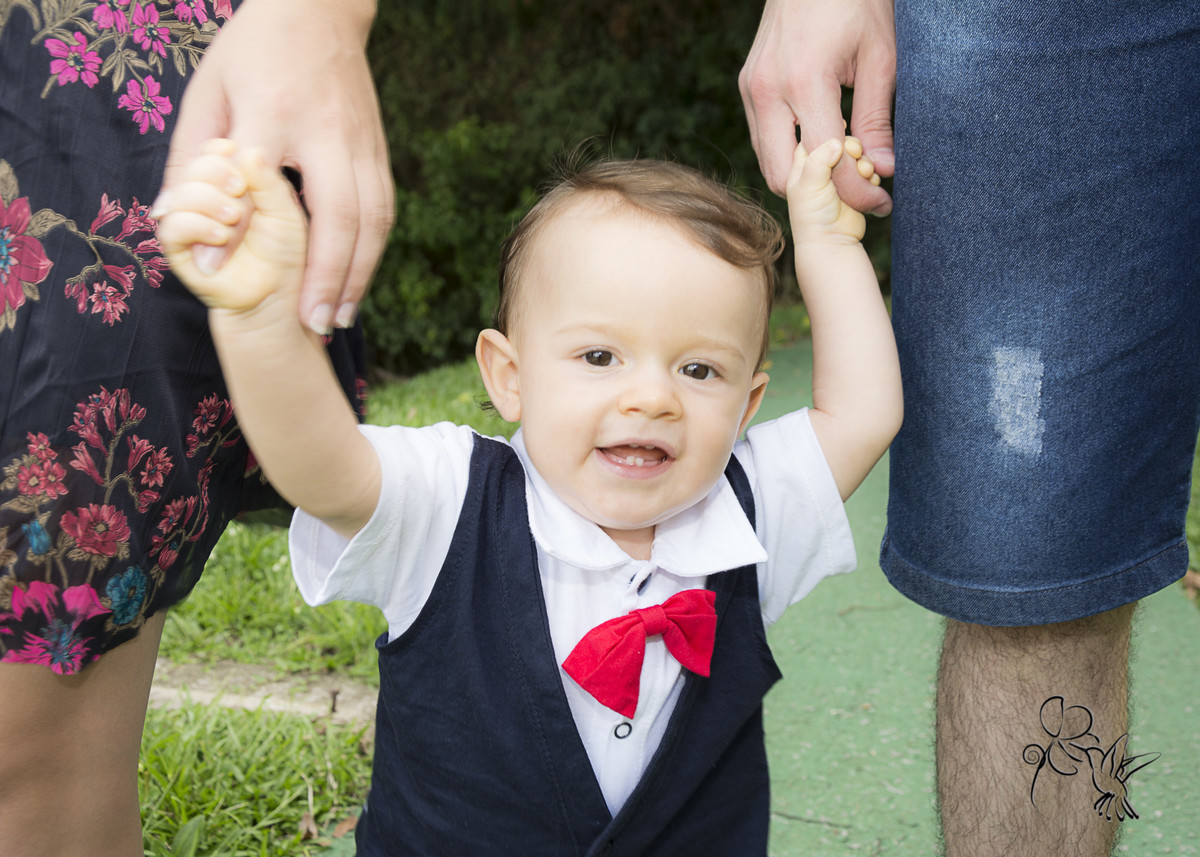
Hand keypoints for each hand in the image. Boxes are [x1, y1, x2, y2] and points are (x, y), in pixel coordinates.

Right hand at [158, 139, 307, 311]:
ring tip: (234, 219)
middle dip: (216, 173)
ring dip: (208, 201)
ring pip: (181, 190)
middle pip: (194, 162)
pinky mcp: (177, 246)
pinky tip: (221, 235)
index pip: (214, 148)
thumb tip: (245, 150)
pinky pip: (172, 224)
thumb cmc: (285, 253)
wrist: (274, 296)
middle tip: (240, 191)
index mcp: (232, 179)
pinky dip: (197, 225)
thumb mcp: (285, 211)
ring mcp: (189, 218)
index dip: (223, 151)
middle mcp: (205, 194)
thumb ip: (268, 181)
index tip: (240, 160)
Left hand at [159, 0, 393, 333]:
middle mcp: (326, 130)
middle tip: (313, 325)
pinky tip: (356, 282)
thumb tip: (174, 222)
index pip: (258, 180)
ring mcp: (361, 141)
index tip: (220, 282)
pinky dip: (372, 252)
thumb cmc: (252, 53)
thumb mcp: (208, 92)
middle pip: (339, 215)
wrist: (319, 9)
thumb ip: (193, 158)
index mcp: (273, 110)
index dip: (238, 235)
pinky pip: (383, 209)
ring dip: (359, 274)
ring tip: (339, 318)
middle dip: (329, 277)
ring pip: (373, 219)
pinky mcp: (379, 149)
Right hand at [739, 0, 894, 213]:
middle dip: (820, 193)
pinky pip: (763, 137)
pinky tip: (822, 140)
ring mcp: (751, 89)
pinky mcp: (748, 85)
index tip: (880, 202)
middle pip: (783, 176)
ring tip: (842, 166)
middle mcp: (768, 91)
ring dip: (803, 174)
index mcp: (804, 83)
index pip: (825, 164)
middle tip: (857, 189)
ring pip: (767, 162)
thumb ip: (877, 119)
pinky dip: (790, 151)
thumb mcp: (879, 58)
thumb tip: (883, 169)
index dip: (855, 192)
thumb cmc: (855, 1)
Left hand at [786, 139, 868, 245]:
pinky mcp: (855, 189)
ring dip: (865, 163)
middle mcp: (821, 169)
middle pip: (841, 144)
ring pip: (857, 158)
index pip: (817, 137)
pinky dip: (871, 175)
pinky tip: (869, 183)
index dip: (831, 134)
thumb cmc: (813, 215)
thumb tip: (837, 141)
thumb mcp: (809, 184)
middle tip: (856, 156)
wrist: (832, 242)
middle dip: (853, 148)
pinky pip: (868, 172)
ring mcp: (839, 179)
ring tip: (864, 174)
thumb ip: (819, 159)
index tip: (842, 138)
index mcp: (803, 165)